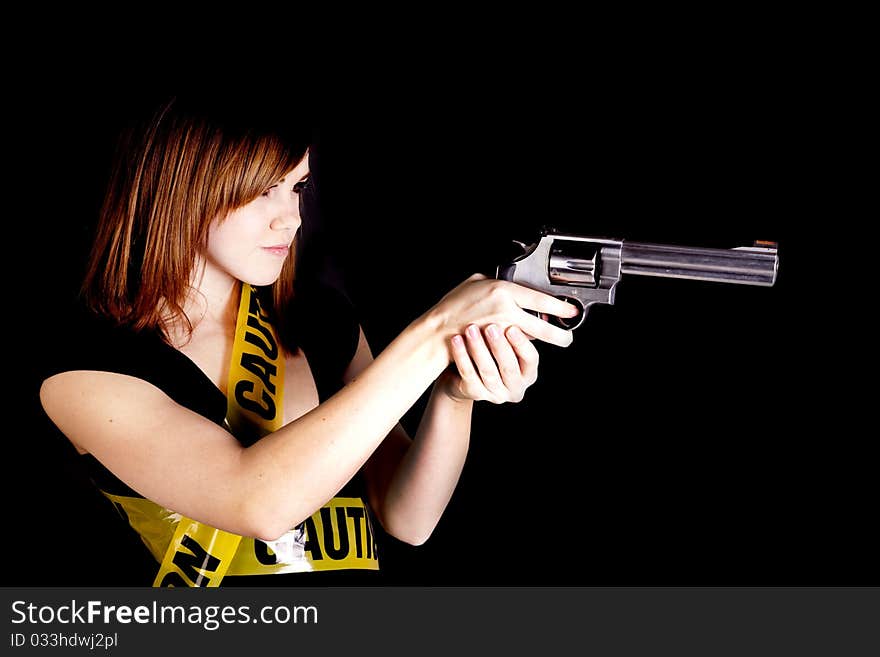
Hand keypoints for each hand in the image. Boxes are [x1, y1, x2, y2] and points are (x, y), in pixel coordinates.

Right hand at [427, 273, 578, 349]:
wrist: (437, 329)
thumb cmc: (454, 305)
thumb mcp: (475, 282)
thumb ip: (495, 281)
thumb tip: (512, 284)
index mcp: (503, 291)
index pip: (540, 300)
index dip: (560, 308)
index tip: (571, 310)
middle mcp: (505, 311)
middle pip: (543, 327)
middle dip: (560, 335)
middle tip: (568, 336)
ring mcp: (500, 331)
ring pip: (533, 339)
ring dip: (546, 341)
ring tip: (557, 341)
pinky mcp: (495, 348)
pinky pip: (516, 347)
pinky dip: (523, 345)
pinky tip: (527, 343)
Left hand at [439, 323, 539, 403]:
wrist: (462, 375)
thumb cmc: (490, 350)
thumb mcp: (506, 343)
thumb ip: (515, 330)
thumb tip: (525, 308)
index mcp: (528, 373)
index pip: (531, 359)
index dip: (521, 344)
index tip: (511, 327)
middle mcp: (515, 387)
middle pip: (509, 367)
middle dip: (499, 346)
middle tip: (490, 327)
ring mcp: (495, 394)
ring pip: (488, 371)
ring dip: (479, 349)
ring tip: (471, 329)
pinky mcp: (475, 394)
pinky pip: (468, 374)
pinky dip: (462, 356)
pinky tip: (456, 340)